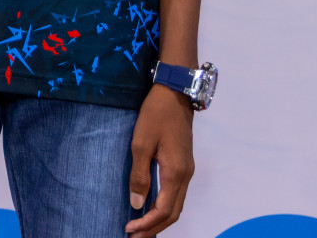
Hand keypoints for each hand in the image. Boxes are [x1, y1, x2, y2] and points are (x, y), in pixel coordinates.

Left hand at [125, 84, 193, 234]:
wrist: (175, 93)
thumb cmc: (156, 115)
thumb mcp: (141, 143)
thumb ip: (139, 175)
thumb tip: (137, 203)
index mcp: (176, 173)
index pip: (164, 210)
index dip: (147, 224)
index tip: (129, 229)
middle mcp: (186, 176)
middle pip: (173, 213)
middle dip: (154, 228)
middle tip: (134, 237)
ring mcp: (187, 170)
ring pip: (177, 205)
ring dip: (160, 220)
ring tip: (142, 228)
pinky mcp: (183, 164)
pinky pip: (176, 194)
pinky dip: (164, 206)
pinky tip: (151, 207)